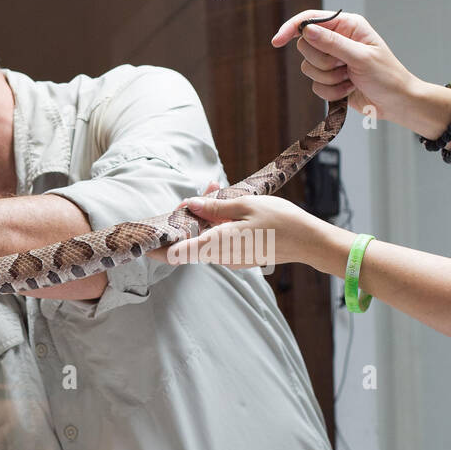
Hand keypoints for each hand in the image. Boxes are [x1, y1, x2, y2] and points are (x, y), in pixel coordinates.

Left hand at [153, 182, 320, 268]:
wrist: (307, 241)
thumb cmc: (280, 220)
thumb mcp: (245, 204)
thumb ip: (214, 207)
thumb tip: (189, 205)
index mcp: (218, 243)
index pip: (177, 253)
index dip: (158, 248)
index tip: (143, 243)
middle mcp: (220, 256)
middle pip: (190, 241)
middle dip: (187, 218)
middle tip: (196, 195)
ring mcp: (230, 258)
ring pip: (205, 239)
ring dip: (205, 218)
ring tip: (218, 191)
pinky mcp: (238, 257)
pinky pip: (219, 241)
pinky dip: (218, 224)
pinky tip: (228, 205)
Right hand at [271, 9, 420, 122]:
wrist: (396, 103)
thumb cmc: (387, 77)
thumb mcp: (361, 57)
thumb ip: (333, 43)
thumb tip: (307, 31)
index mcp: (347, 26)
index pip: (311, 20)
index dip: (292, 28)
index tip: (277, 41)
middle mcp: (338, 40)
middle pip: (306, 46)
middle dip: (323, 62)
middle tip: (344, 66)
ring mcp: (333, 60)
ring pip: (308, 68)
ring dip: (329, 79)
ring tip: (351, 79)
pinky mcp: (331, 80)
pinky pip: (315, 86)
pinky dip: (332, 92)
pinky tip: (349, 90)